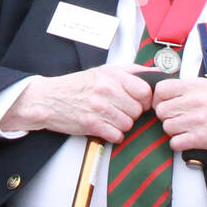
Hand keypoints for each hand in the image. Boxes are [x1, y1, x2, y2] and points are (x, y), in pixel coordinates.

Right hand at [0, 65, 152, 142]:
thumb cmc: (78, 86)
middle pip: (138, 110)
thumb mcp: (104, 71)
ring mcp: (98, 108)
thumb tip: (158, 73)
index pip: (145, 91)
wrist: (48, 99)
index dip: (145, 99)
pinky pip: (117, 135)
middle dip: (132, 113)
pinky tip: (105, 127)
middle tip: (120, 110)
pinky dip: (113, 135)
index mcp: (112, 75)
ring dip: (122, 125)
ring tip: (110, 118)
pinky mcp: (91, 124)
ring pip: (128, 124)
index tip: (139, 102)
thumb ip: (132, 72)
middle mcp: (106, 90)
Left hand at [153, 78, 206, 155]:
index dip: (159, 99)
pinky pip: (175, 143)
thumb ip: (189, 89)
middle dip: (167, 117)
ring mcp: (198, 120)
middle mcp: (196, 101)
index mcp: (197, 86)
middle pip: (161, 110)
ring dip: (174, 131)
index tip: (165, 105)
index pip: (161, 89)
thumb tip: (167, 93)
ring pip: (167, 127)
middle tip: (178, 120)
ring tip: (187, 130)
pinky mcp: (201, 138)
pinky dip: (180, 144)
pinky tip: (190, 140)